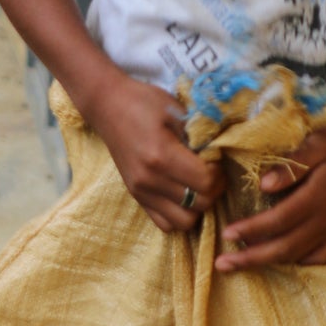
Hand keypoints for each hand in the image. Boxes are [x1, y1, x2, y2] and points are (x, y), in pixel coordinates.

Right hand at [86, 72, 223, 234]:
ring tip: (196, 185)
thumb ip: (198, 135)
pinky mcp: (135, 196)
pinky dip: (178, 214)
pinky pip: (164, 224)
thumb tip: (217, 154)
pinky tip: (180, 194)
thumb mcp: (175, 110)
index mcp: (161, 155)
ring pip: (184, 221)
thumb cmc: (143, 102)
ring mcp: (141, 191)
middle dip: (213, 189)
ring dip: (197, 206)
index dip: (218, 173)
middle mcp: (150, 179)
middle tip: (211, 172)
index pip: (205, 182)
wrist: (107, 105)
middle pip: (199, 204)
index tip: (215, 159)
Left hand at [216, 111, 325, 271]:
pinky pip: (321, 256)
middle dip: (251, 259)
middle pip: (283, 248)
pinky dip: (300, 263)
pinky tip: (283, 261)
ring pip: (298, 255)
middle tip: (222, 264)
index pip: (277, 221)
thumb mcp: (320, 142)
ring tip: (242, 265)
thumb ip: (293, 165)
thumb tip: (264, 185)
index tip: (226, 234)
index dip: (250, 230)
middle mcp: (325, 219)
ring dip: (268, 263)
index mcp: (317, 198)